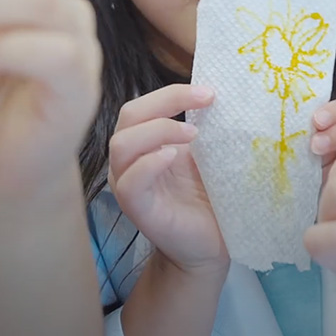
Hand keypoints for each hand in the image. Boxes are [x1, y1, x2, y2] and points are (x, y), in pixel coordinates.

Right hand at [107, 83, 227, 273]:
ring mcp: (129, 185)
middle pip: (129, 115)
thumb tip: (214, 92)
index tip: (209, 92)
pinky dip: (149, 163)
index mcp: (143, 144)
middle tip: (205, 101)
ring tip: (193, 134)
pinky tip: (172, 157)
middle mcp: (129, 161)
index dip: (172, 92)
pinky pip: (130, 182)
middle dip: (167, 101)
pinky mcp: (137, 210)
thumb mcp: (204, 154)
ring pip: (122, 144)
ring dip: (159, 129)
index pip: (142, 106)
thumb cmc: (207, 196)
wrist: (211, 243)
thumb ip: (198, 127)